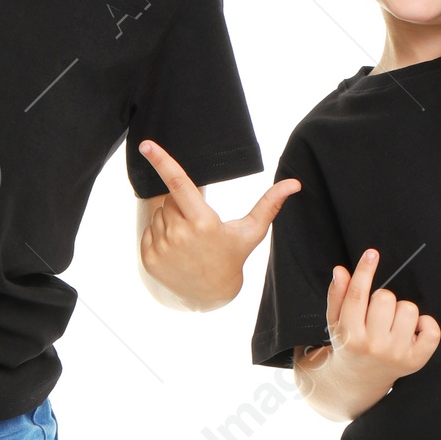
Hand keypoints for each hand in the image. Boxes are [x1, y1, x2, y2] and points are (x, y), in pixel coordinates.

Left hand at [137, 141, 299, 308]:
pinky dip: (161, 235)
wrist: (209, 294)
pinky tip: (176, 249)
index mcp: (203, 223)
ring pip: (159, 214)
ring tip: (189, 239)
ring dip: (171, 220)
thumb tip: (294, 183)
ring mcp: (162, 248)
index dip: (162, 161)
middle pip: (171, 199)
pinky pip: (149, 231)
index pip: (179, 184)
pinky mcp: (148, 258)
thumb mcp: (252, 231)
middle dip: (182, 204)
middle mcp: (179, 235)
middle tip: (199, 225)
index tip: (146, 145)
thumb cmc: (233, 256)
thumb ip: (270, 204)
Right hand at [298, 249, 439, 418]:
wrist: (358, 380)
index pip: (357, 296)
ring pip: (409, 309)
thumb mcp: (336, 321)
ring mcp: (396, 354)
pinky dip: (425, 324)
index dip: (365, 271)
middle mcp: (373, 346)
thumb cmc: (349, 343)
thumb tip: (341, 270)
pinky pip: (431, 328)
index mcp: (350, 335)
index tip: (372, 253)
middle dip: (383, 299)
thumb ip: (338, 295)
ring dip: (401, 311)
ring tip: (392, 325)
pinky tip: (411, 331)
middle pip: (386, 297)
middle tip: (377, 315)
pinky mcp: (416, 360)